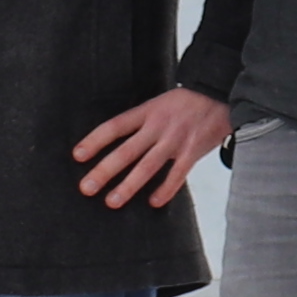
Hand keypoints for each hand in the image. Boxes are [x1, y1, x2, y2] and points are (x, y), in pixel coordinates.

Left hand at [69, 83, 230, 206]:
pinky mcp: (194, 150)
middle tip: (87, 188)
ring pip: (147, 166)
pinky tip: (153, 202)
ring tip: (112, 201)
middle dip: (104, 171)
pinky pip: (177, 174)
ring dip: (128, 185)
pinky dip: (165, 189)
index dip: (95, 141)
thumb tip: (116, 144)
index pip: (114, 127)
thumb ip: (141, 123)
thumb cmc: (185, 103)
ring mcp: (175, 139)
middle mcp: (157, 126)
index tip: (78, 156)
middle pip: (126, 151)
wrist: (218, 94)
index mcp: (146, 112)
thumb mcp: (158, 104)